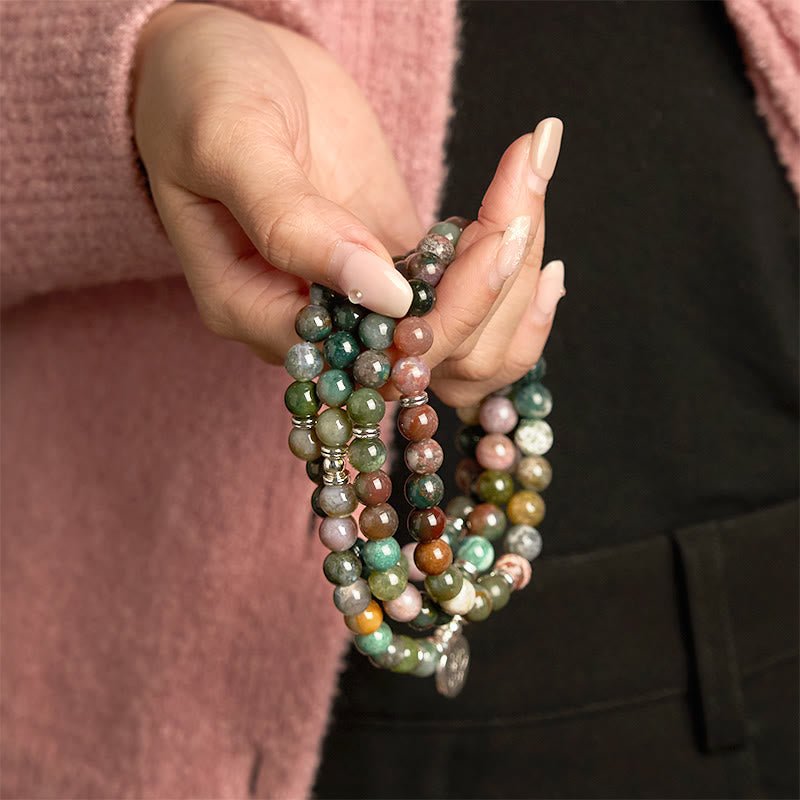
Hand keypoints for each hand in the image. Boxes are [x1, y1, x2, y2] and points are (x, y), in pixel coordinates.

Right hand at [133, 3, 564, 406]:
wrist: (216, 57)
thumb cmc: (196, 93)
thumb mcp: (230, 145)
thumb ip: (294, 224)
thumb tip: (386, 295)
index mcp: (256, 312)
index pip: (371, 358)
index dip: (443, 316)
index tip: (493, 235)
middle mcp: (315, 323)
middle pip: (429, 358)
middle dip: (493, 287)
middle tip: (522, 189)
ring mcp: (360, 295)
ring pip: (460, 338)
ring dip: (513, 276)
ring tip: (529, 175)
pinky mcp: (394, 259)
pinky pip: (463, 294)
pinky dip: (509, 265)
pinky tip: (528, 205)